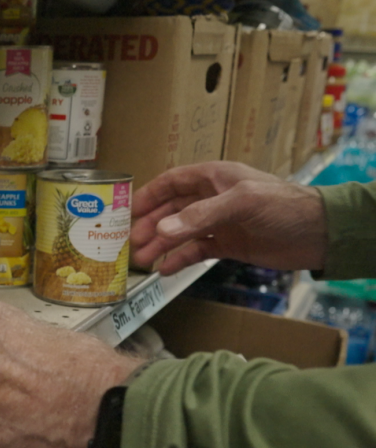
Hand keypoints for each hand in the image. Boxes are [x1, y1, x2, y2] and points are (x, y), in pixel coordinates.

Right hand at [131, 162, 327, 274]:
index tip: (128, 212)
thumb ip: (200, 217)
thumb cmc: (285, 206)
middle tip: (131, 243)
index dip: (148, 196)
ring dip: (161, 245)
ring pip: (181, 232)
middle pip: (171, 211)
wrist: (319, 234)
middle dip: (150, 226)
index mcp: (214, 177)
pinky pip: (197, 251)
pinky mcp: (229, 245)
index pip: (172, 182)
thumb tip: (162, 231)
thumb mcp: (241, 203)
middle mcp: (213, 198)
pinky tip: (167, 270)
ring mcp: (220, 223)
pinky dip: (181, 259)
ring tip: (144, 260)